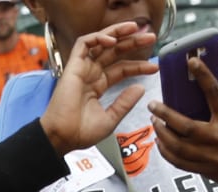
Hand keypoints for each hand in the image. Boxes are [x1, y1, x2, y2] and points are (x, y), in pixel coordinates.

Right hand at [39, 21, 158, 155]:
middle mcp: (90, 75)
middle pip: (113, 52)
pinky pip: (84, 44)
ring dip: (117, 32)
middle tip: (151, 37)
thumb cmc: (80, 133)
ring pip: (100, 42)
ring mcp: (82, 69)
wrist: (62, 137)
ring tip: (135, 28)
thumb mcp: (110, 119)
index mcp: (98, 86)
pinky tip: (113, 40)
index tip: (155, 68)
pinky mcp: (72, 66)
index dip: (138, 66)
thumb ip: (125, 103)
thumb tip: (140, 88)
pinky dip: (98, 37)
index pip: (121, 69)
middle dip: (132, 43)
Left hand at [149, 62, 217, 191]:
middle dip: (165, 114)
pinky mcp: (202, 169)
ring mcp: (209, 156)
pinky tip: (159, 140)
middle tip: (152, 104)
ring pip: (177, 146)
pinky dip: (165, 151)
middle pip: (186, 126)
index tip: (190, 62)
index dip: (203, 76)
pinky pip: (177, 161)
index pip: (215, 94)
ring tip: (153, 120)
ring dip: (162, 132)